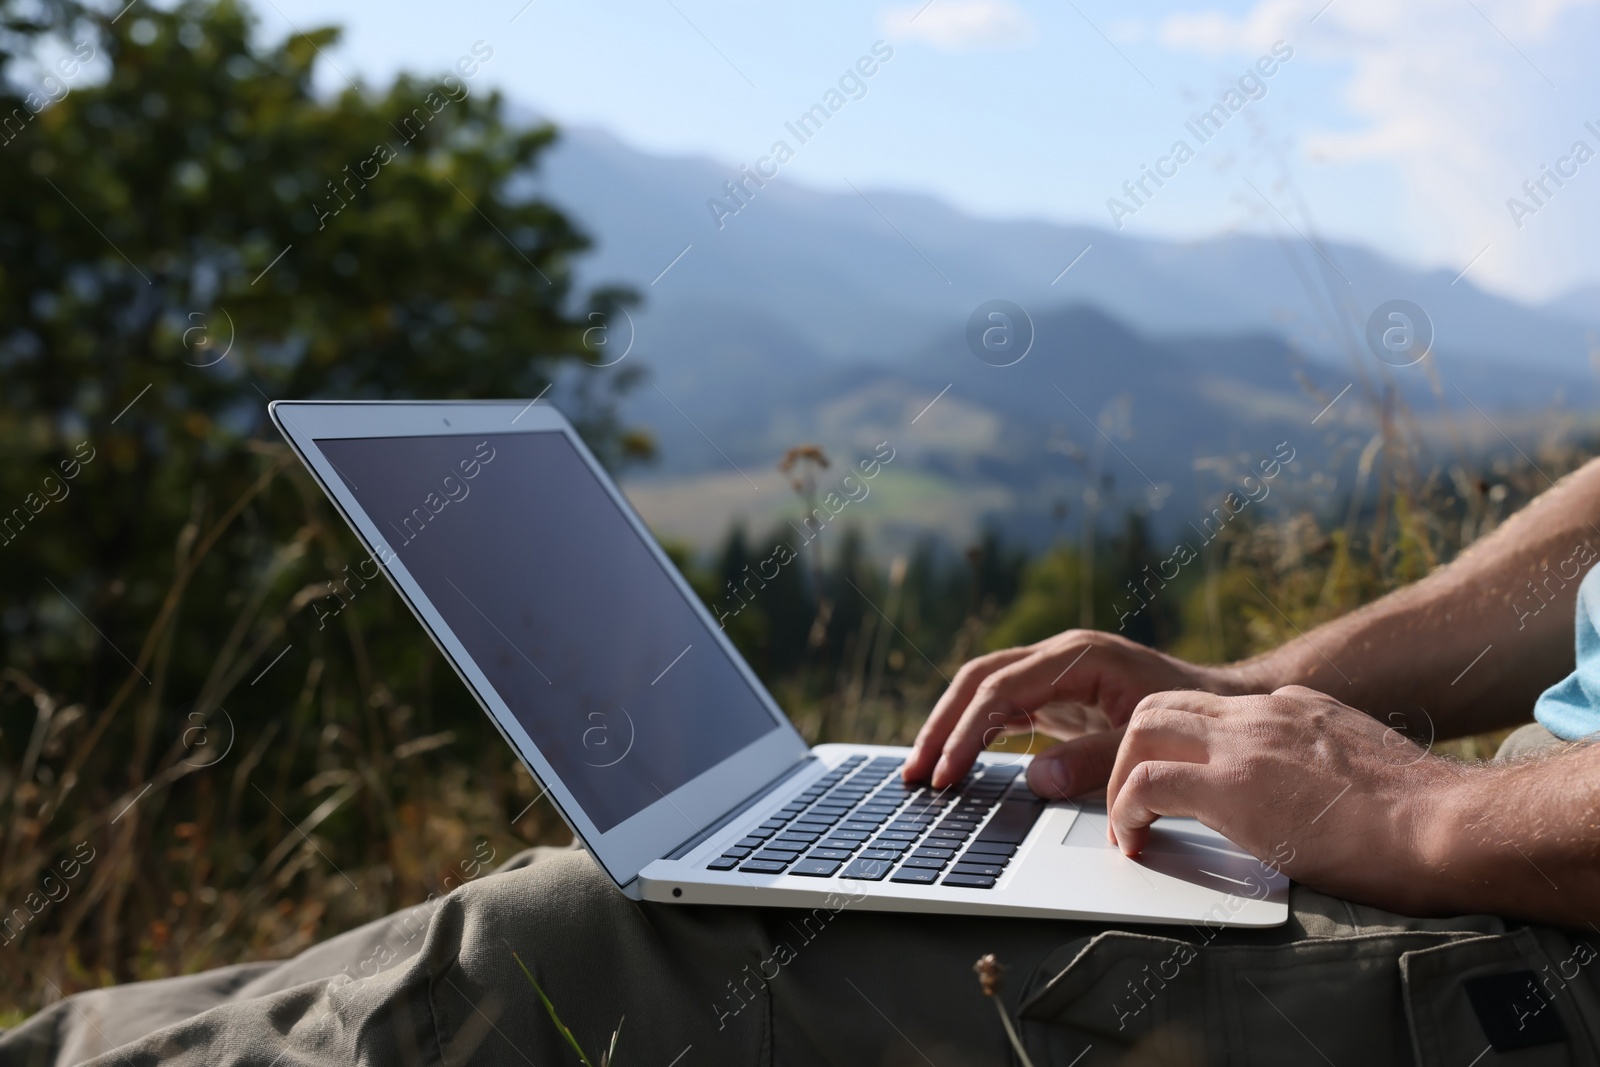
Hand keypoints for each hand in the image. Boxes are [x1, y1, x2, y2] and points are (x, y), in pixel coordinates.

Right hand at [904, 630, 1249, 792]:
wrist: (1224, 703)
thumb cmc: (1193, 717)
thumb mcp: (1145, 741)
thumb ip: (1093, 761)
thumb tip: (1034, 781)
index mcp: (1078, 657)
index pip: (999, 689)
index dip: (965, 732)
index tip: (945, 774)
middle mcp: (1059, 655)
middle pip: (978, 680)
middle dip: (941, 726)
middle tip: (914, 773)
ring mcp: (1054, 671)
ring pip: (982, 689)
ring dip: (950, 727)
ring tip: (921, 770)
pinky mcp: (1056, 693)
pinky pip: (1001, 706)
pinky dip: (974, 732)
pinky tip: (955, 762)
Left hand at [1105, 685, 1459, 911]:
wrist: (1451, 826)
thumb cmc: (1428, 821)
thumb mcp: (1368, 770)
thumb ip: (1328, 770)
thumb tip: (1318, 804)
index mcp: (1298, 708)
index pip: (1215, 710)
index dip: (1181, 749)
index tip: (1173, 789)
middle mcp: (1265, 712)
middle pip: (1162, 707)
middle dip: (1132, 752)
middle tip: (1130, 803)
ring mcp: (1246, 742)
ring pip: (1141, 731)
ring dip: (1120, 778)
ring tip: (1125, 826)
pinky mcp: (1233, 785)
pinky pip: (1147, 785)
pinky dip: (1125, 812)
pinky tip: (1135, 843)